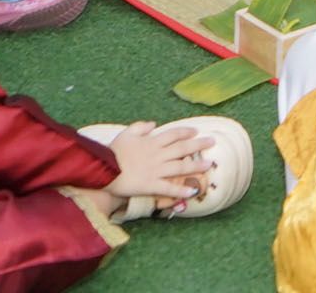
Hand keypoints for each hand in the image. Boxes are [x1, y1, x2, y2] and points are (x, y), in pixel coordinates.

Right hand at [90, 121, 214, 206]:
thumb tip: (154, 124)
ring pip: (180, 167)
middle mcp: (157, 155)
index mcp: (151, 142)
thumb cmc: (112, 152)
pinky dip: (181, 190)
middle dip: (198, 144)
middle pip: (182, 148)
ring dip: (196, 166)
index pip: (173, 134)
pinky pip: (169, 188)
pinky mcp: (151, 185)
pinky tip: (194, 191)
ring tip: (209, 165)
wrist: (102, 170)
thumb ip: (140, 127)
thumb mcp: (125, 134)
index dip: (186, 132)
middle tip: (212, 142)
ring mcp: (155, 170)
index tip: (196, 131)